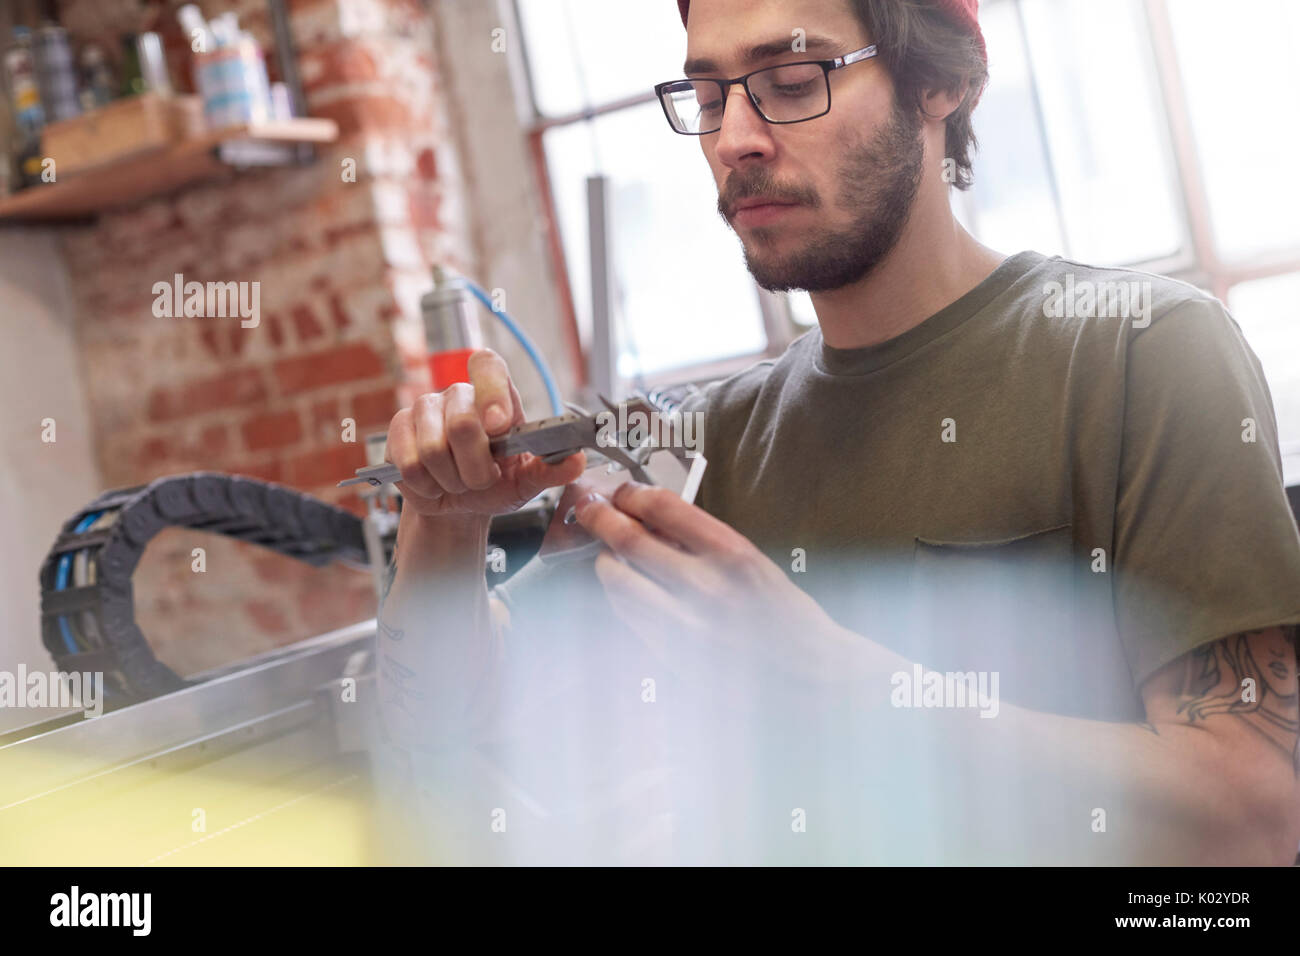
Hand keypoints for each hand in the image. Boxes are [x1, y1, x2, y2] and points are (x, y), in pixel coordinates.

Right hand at [385, 349, 585, 517]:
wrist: (458, 507)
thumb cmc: (495, 485)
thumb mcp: (528, 480)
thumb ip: (552, 469)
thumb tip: (578, 459)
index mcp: (495, 397)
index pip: (487, 365)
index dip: (491, 392)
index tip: (498, 427)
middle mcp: (458, 396)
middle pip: (462, 422)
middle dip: (476, 467)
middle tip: (482, 478)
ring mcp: (424, 409)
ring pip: (433, 448)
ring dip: (452, 479)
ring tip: (458, 481)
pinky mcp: (398, 431)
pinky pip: (409, 463)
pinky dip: (427, 486)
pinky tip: (434, 484)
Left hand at [573, 481, 865, 692]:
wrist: (809, 674)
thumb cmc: (785, 615)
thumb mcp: (752, 562)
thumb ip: (702, 541)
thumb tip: (650, 519)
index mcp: (732, 555)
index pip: (664, 508)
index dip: (633, 493)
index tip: (623, 490)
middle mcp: (705, 588)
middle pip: (629, 541)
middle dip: (602, 518)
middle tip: (591, 508)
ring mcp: (683, 626)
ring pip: (618, 581)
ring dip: (605, 559)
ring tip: (606, 551)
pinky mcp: (670, 655)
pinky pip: (627, 616)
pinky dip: (619, 595)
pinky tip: (624, 588)